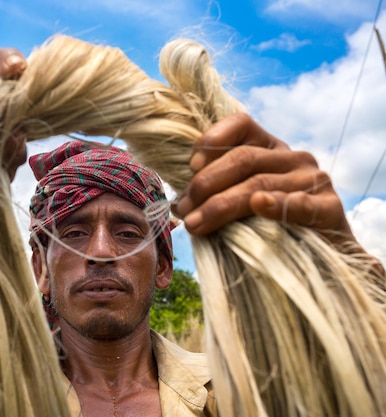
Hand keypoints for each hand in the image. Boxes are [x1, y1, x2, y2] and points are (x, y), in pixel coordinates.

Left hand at [174, 112, 353, 242]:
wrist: (319, 259)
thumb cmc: (269, 228)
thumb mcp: (240, 203)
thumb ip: (216, 193)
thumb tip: (179, 203)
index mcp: (268, 147)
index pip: (240, 124)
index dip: (212, 140)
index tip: (191, 167)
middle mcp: (292, 157)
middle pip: (243, 159)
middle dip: (206, 185)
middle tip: (184, 209)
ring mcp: (313, 180)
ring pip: (259, 184)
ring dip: (221, 205)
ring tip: (196, 224)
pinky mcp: (330, 207)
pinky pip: (301, 204)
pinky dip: (279, 204)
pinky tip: (260, 206)